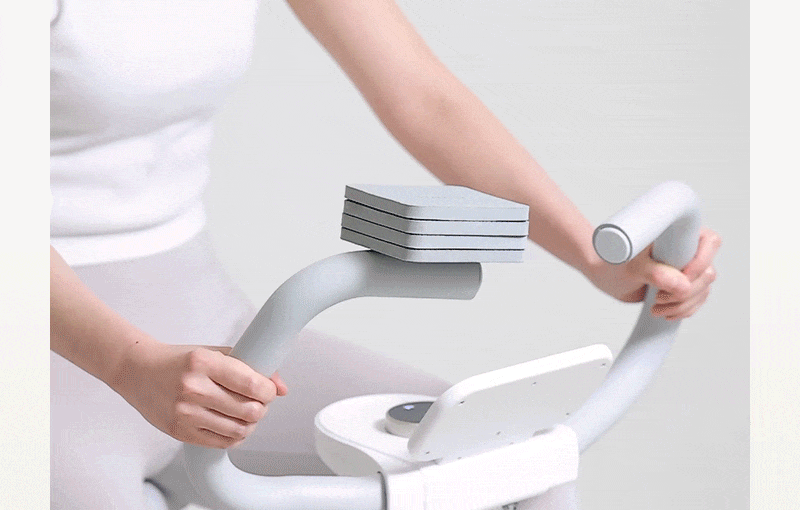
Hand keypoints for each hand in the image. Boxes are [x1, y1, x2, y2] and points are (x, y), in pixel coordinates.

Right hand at [112, 340, 287, 448]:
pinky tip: (233, 424)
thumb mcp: (214, 353)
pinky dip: (235, 436)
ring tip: (247, 414)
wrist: (138, 371)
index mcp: (203, 363)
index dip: (268, 390)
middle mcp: (193, 388)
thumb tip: (282, 386)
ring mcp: (185, 412)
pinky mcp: (179, 432)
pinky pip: (220, 442)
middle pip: (249, 410)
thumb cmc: (179, 361)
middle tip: (259, 402)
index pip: (251, 383)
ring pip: (238, 430)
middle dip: (262, 408)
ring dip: (250, 424)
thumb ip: (249, 366)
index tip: (269, 390)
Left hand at [587, 227, 721, 319]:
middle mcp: (687, 249)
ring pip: (702, 290)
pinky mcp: (681, 285)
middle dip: (686, 292)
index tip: (682, 276)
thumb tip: (682, 285)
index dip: (701, 261)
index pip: (709, 241)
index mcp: (678, 234)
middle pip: (707, 273)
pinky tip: (664, 312)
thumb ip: (655, 273)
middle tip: (659, 296)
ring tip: (655, 307)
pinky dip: (682, 310)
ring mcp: (686, 269)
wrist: (604, 272)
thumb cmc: (614, 261)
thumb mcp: (632, 267)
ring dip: (682, 304)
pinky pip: (694, 301)